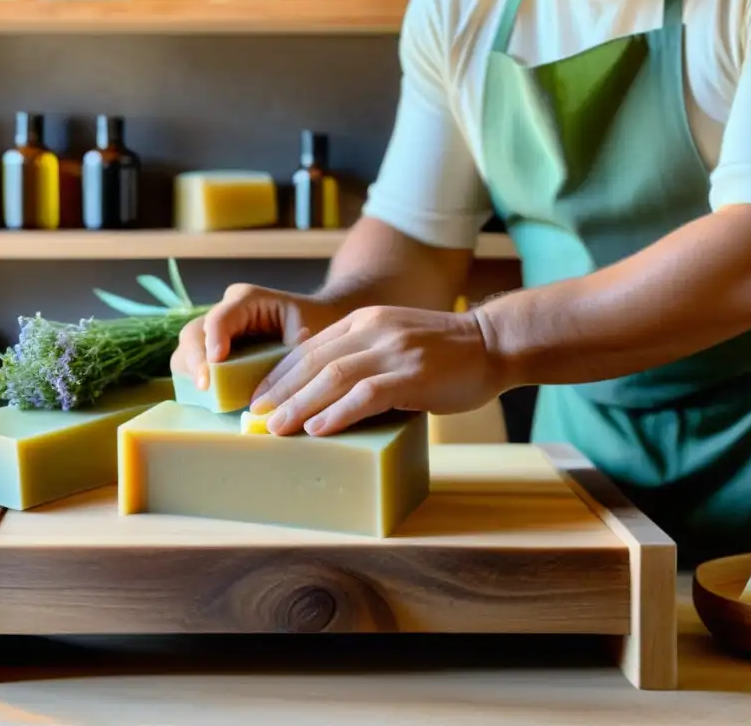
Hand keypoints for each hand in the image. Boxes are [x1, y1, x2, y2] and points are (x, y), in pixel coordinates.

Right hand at [170, 283, 340, 389]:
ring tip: (206, 393)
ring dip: (191, 371)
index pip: (220, 317)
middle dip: (195, 360)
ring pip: (187, 348)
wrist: (313, 320)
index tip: (214, 363)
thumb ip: (295, 347)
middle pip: (194, 332)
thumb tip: (284, 374)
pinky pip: (193, 362)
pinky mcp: (212, 348)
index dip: (213, 339)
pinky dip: (196, 378)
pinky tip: (209, 395)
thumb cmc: (311, 321)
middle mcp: (224, 311)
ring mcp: (215, 330)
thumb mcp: (308, 327)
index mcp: (246, 300)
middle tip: (205, 386)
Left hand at [249, 305, 504, 435]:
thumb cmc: (444, 352)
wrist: (493, 343)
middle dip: (280, 391)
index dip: (280, 374)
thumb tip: (324, 396)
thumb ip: (363, 358)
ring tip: (276, 428)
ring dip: (299, 405)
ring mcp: (393, 350)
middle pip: (312, 361)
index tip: (259, 397)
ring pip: (332, 377)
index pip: (309, 348)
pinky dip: (337, 412)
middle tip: (256, 416)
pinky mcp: (412, 374)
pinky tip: (318, 428)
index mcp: (363, 321)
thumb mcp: (394, 340)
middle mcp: (372, 330)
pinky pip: (365, 394)